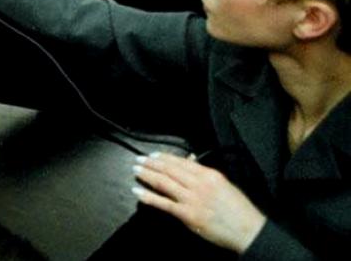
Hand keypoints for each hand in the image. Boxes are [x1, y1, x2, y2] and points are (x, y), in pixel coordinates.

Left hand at [133, 153, 266, 252]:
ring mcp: (192, 199)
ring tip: (136, 170)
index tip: (153, 155)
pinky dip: (149, 197)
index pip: (181, 162)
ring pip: (164, 183)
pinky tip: (138, 192)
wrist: (248, 230)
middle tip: (138, 159)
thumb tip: (189, 161)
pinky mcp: (187, 215)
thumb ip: (205, 174)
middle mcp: (199, 184)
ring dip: (147, 175)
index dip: (164, 157)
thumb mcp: (224, 185)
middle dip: (151, 163)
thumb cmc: (239, 209)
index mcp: (209, 175)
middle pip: (169, 170)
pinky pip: (164, 204)